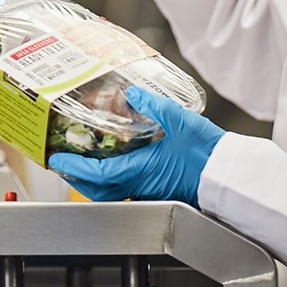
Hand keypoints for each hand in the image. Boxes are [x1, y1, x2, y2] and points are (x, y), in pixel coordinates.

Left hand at [49, 87, 225, 206]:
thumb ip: (152, 105)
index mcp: (141, 171)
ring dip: (92, 180)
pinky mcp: (158, 190)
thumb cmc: (208, 153)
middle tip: (63, 162)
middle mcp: (140, 185)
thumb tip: (131, 94)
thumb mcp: (179, 119)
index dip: (73, 168)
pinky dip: (111, 179)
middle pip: (97, 189)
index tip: (57, 160)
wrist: (229, 175)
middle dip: (76, 178)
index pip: (97, 174)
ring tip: (82, 163)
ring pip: (110, 192)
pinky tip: (114, 163)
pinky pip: (126, 189)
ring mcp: (148, 190)